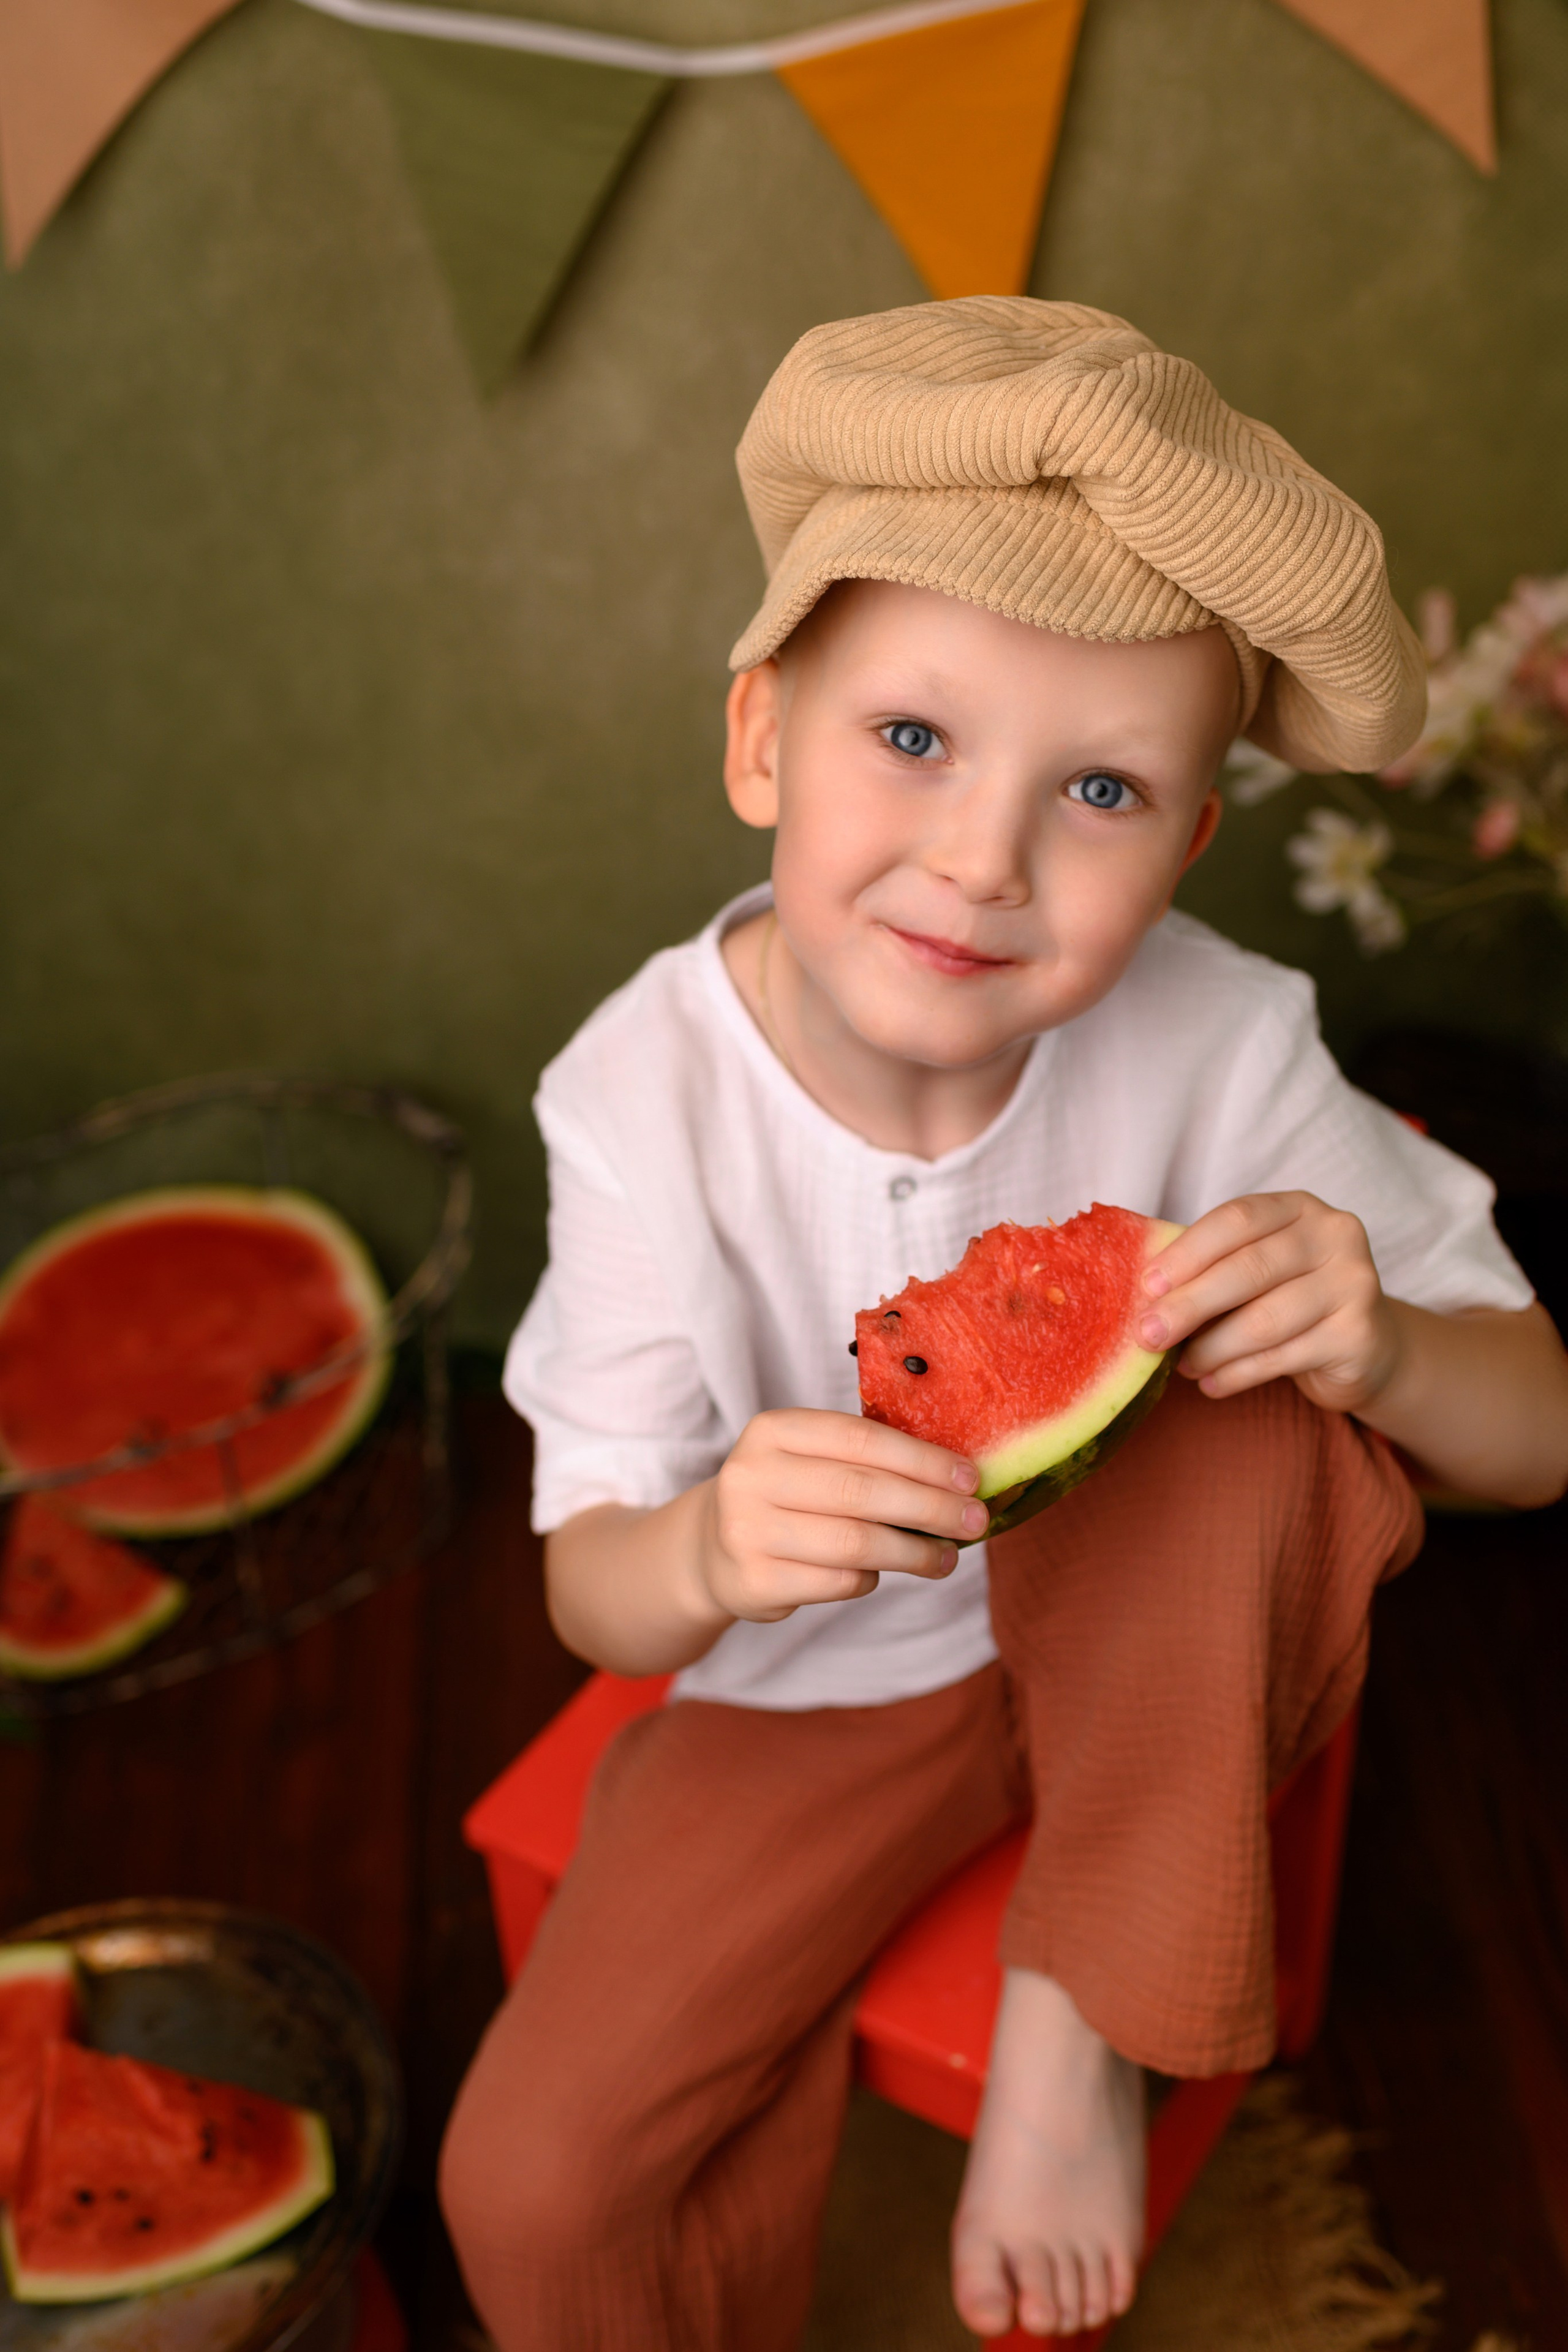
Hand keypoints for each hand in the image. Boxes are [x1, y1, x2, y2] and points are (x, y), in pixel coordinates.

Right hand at [698, 1409, 987, 1624]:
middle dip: (930, 1507)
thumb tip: (957, 1479)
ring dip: (915, 1552)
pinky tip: (882, 1572)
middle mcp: (751, 1475)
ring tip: (947, 1557)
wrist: (712, 1548)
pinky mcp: (754, 1582)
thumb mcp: (808, 1458)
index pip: (861, 1438)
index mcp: (771, 1430)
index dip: (922, 1459)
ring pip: (855, 1544)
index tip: (970, 1478)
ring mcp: (747, 1531)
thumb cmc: (785, 1495)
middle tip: (974, 1520)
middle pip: (862, 1491)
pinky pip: (838, 1582)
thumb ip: (865, 1460)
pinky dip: (870, 1579)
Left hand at [1141, 1192, 1401, 1413]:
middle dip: (1190, 1305)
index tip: (1147, 1285)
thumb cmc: (1291, 1298)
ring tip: (1182, 1366)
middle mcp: (1335, 1235)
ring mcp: (1354, 1284)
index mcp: (1300, 1207)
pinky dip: (1237, 1375)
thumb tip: (1143, 1295)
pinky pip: (1282, 1358)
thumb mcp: (1256, 1269)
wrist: (1366, 1345)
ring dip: (1212, 1348)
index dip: (1188, 1252)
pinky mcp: (1358, 1335)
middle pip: (1249, 1269)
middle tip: (1148, 1334)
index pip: (1237, 1219)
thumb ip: (1211, 1268)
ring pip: (1265, 1320)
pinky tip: (1211, 1384)